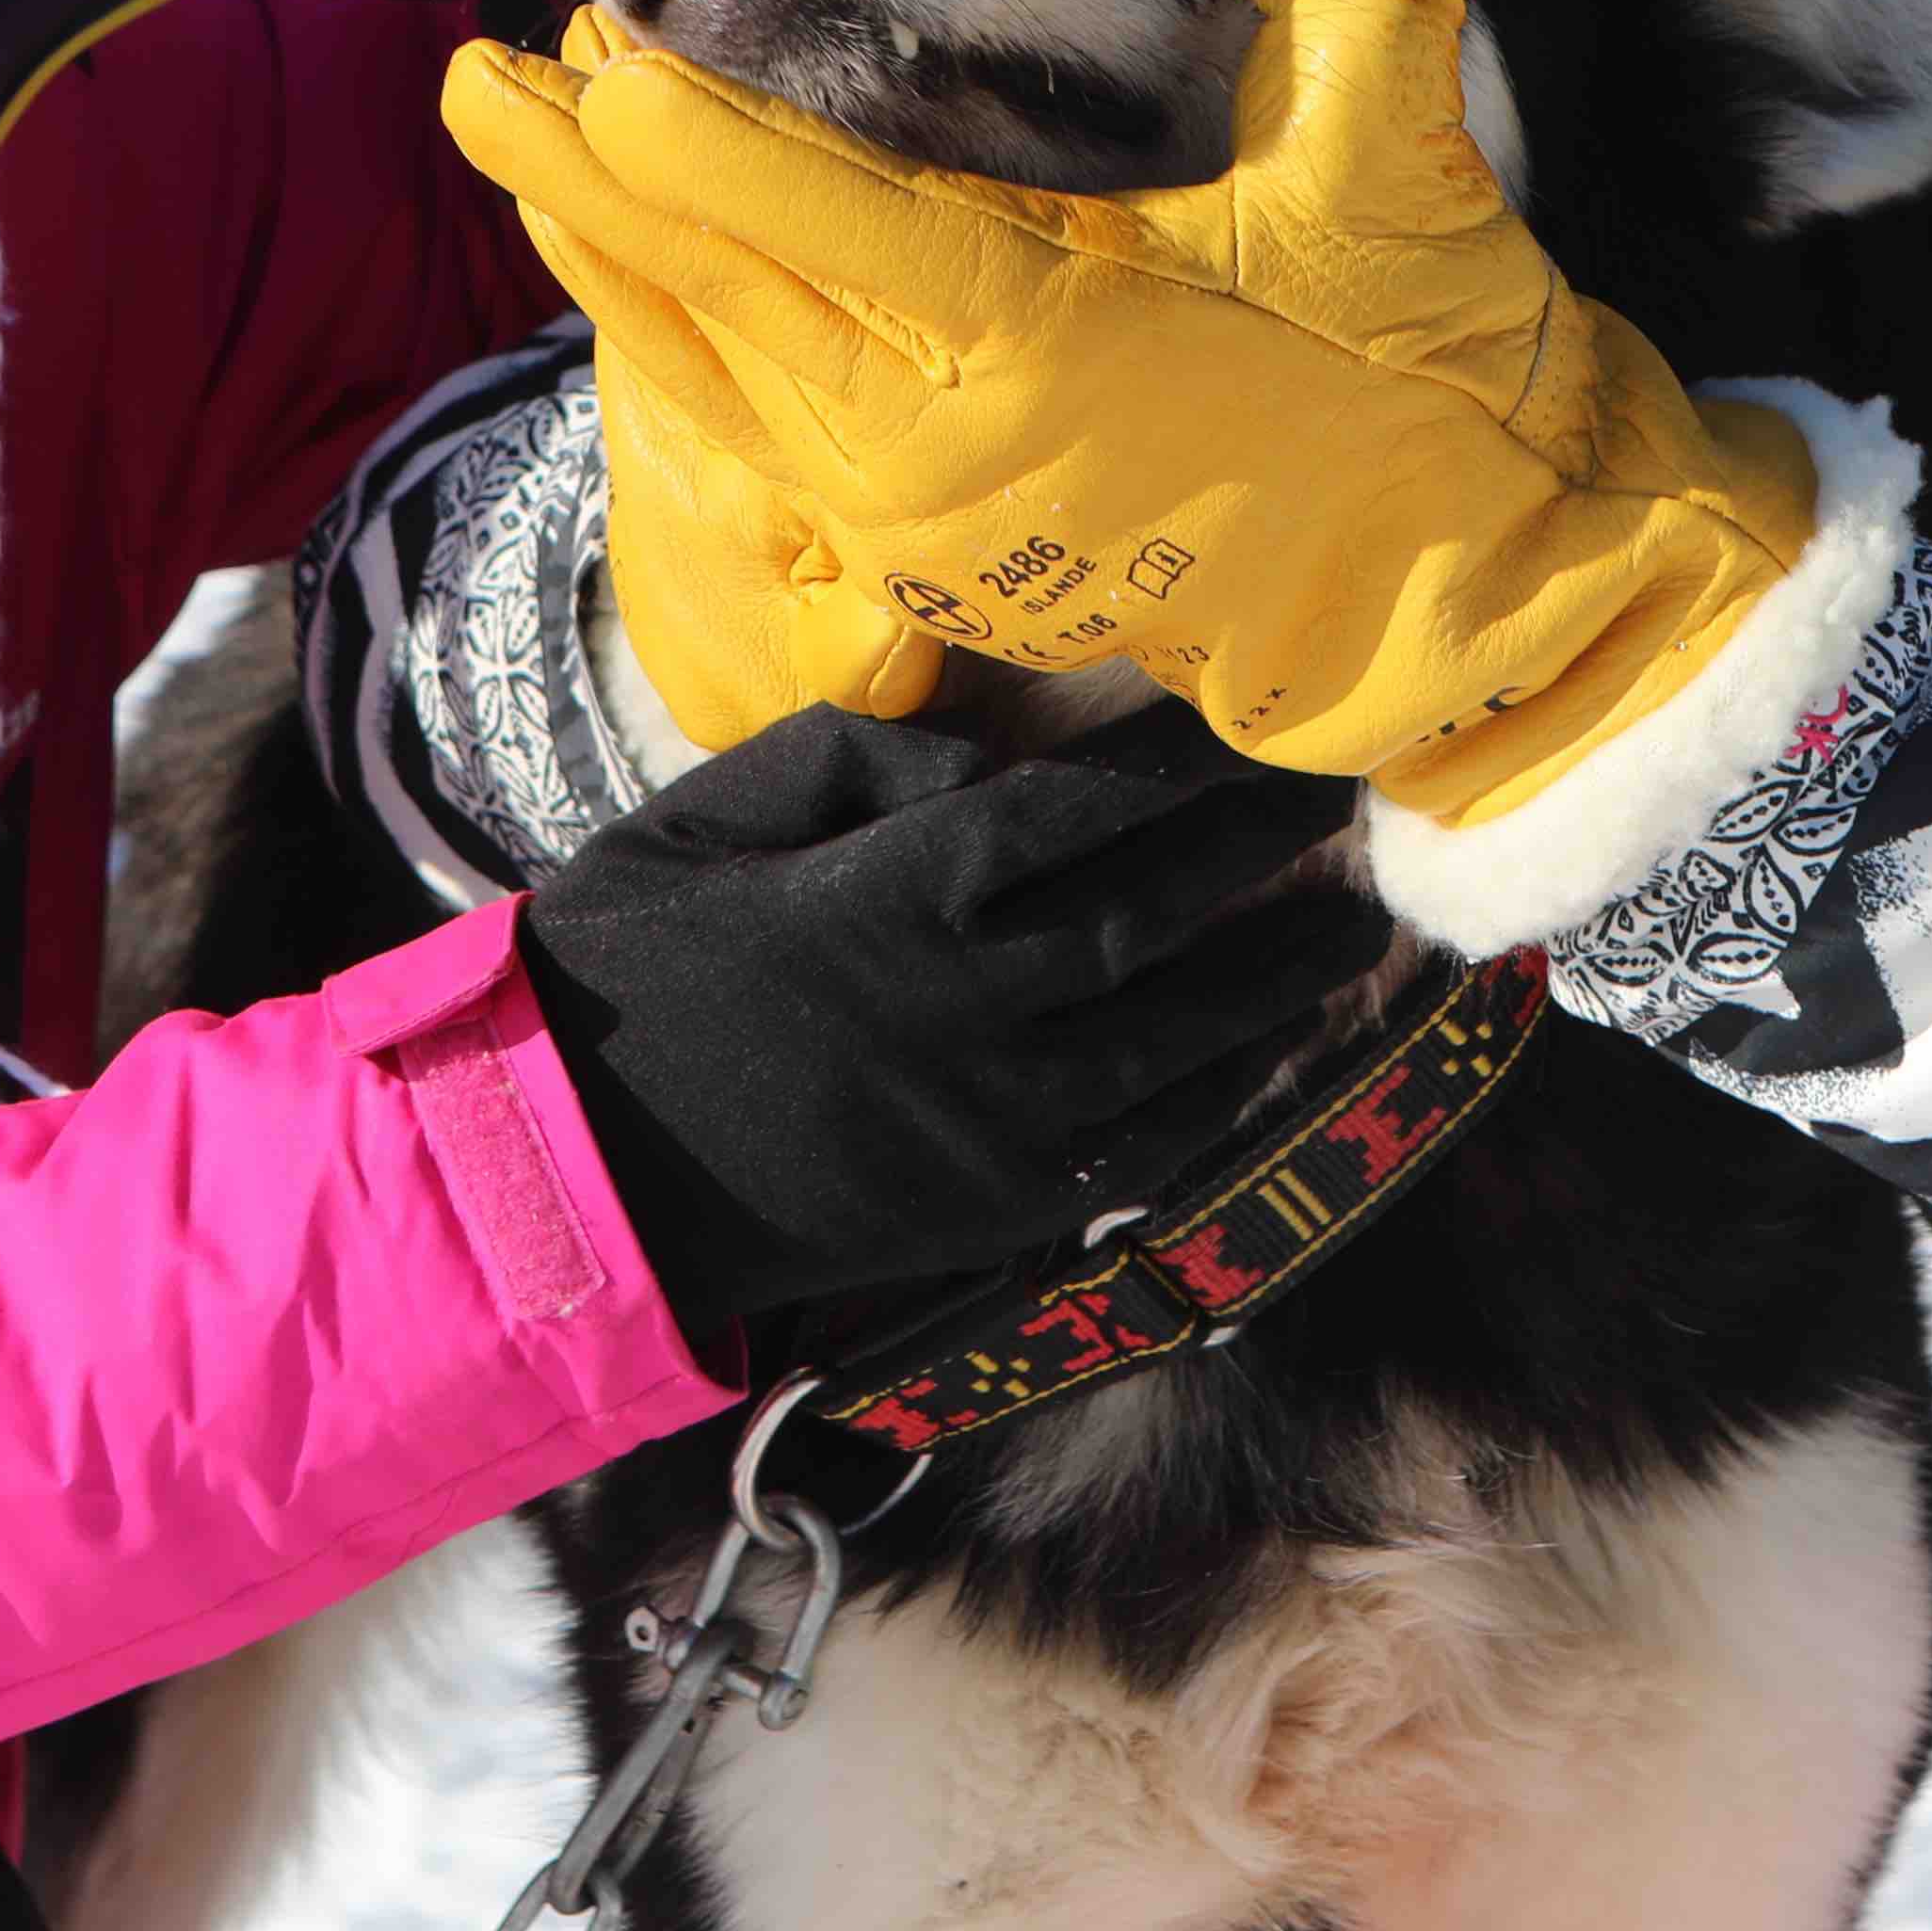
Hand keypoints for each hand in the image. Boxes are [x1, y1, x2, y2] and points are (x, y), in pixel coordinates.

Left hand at [443, 0, 1827, 823]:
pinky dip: (677, 355)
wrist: (1465, 603)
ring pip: (713, 373)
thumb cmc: (1430, 382)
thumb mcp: (1405, 186)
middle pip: (710, 294)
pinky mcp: (936, 567)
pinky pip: (759, 444)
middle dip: (585, 180)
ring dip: (611, 262)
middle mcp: (943, 441)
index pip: (808, 219)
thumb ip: (1373, 9)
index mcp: (1034, 336)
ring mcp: (927, 521)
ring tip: (523, 150)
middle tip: (478, 77)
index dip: (682, 135)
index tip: (581, 53)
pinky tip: (634, 293)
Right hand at [513, 707, 1384, 1335]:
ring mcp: (985, 1116)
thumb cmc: (631, 958)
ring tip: (1356, 923)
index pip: (1079, 809)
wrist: (575, 1164)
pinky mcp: (991, 1205)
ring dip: (1279, 978)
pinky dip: (1227, 1095)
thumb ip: (852, 757)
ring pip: (1175, 1037)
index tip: (1263, 725)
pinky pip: (1144, 1148)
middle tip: (1346, 799)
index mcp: (887, 893)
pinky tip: (1280, 1047)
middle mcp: (959, 1004)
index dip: (1186, 766)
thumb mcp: (707, 813)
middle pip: (1153, 913)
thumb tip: (991, 756)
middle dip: (1259, 853)